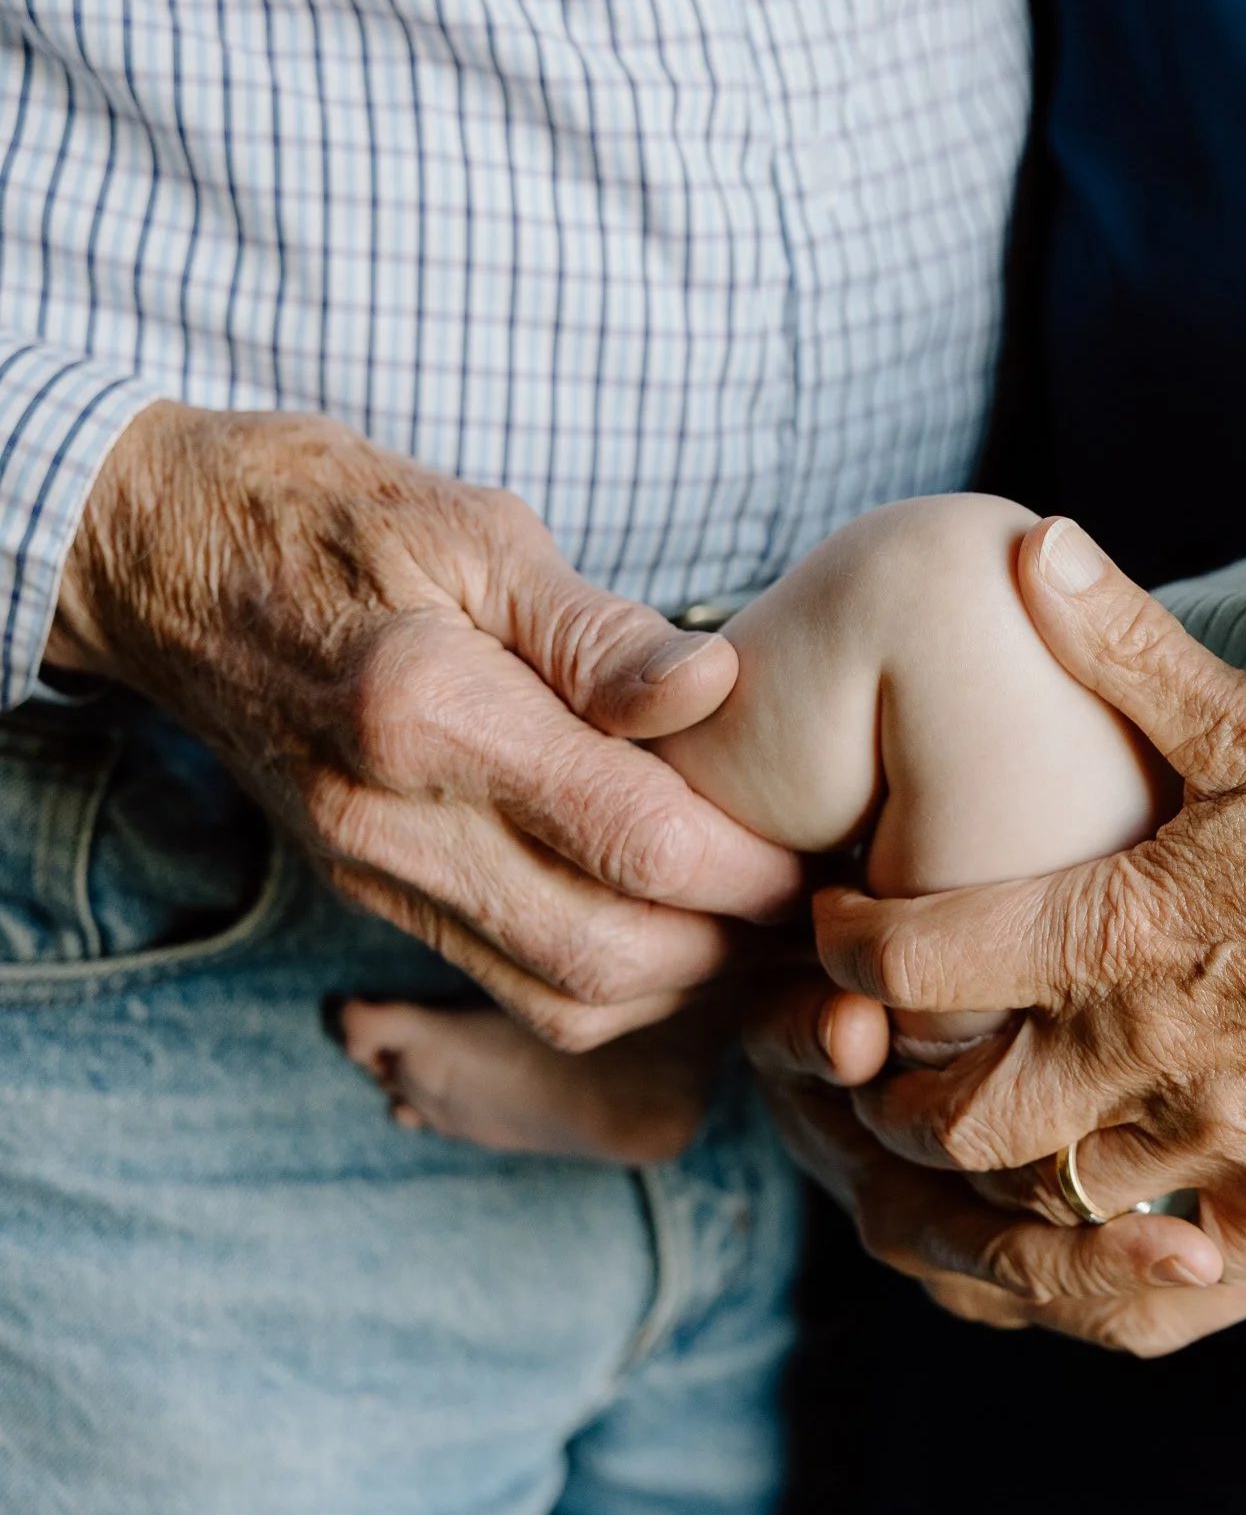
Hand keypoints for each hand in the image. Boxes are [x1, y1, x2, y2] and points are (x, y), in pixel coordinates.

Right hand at [46, 403, 803, 1046]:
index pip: (634, 840)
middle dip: (730, 942)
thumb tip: (715, 687)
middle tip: (805, 888)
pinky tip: (666, 917)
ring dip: (677, 978)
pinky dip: (608, 979)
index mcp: (426, 712)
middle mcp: (392, 819)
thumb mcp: (471, 527)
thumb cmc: (326, 515)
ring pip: (562, 999)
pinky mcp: (369, 896)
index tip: (818, 841)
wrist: (157, 558)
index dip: (750, 864)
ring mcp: (371, 873)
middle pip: (606, 957)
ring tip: (749, 908)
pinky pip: (512, 986)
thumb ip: (597, 630)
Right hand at [745, 981, 1245, 1355]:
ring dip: (1235, 1279)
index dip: (1101, 1264)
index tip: (1192, 1256)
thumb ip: (808, 1024)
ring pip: (1127, 1308)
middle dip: (1205, 1288)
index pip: (1007, 1258)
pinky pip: (1146, 1281)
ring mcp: (1006, 1255)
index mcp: (903, 1206)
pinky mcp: (1051, 1235)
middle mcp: (962, 1254)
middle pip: (1098, 1306)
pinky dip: (1233, 1259)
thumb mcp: (791, 1004)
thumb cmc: (816, 996)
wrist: (812, 1017)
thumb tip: (851, 1035)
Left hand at [804, 519, 1245, 1277]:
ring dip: (1001, 1168)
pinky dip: (1136, 1229)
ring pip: (1053, 1199)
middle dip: (896, 1098)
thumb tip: (1029, 546)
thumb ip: (1129, 649)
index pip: (926, 955)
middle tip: (879, 1053)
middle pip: (960, 1123)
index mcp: (1125, 931)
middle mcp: (1155, 1051)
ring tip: (981, 1116)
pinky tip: (1128, 1180)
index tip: (833, 922)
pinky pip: (1175, 1250)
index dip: (851, 942)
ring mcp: (1223, 1135)